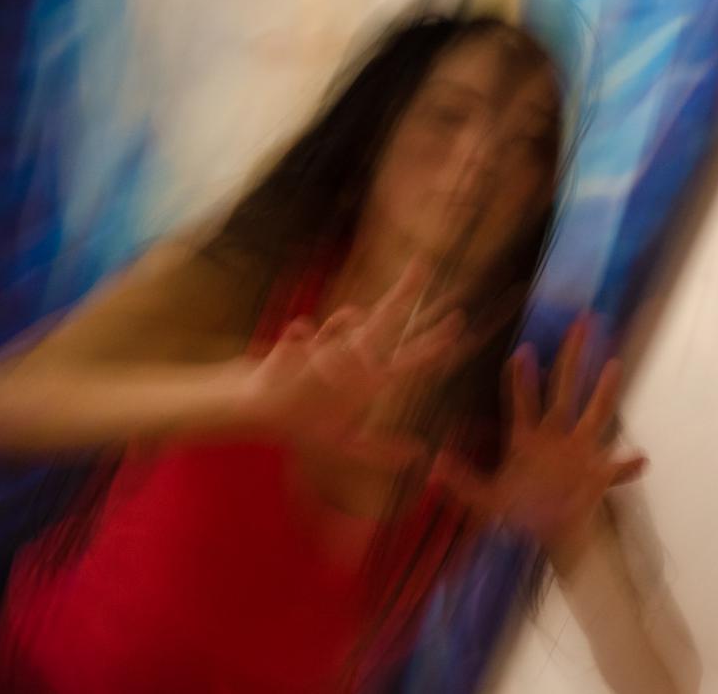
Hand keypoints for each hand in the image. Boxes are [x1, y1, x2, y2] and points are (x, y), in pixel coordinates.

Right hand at [242, 258, 464, 468]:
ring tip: (350, 328)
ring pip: (345, 323)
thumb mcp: (345, 445)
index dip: (433, 343)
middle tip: (425, 264)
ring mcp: (322, 349)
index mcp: (367, 379)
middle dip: (404, 294)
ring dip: (347, 324)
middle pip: (384, 320)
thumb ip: (380, 451)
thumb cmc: (301, 422)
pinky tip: (302, 334)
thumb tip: (418, 452)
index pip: (408, 358)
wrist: (259, 408)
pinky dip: (302, 336)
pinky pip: (300, 335)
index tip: (458, 325)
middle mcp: (349, 357)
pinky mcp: (290, 350)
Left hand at [430, 313, 646, 559]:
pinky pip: (616, 469)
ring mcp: (579, 453)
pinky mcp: (597, 477)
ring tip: (614, 364)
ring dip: (604, 391)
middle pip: (565, 388)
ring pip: (595, 415)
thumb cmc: (514, 514)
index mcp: (527, 439)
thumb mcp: (484, 499)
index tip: (522, 351)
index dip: (521, 379)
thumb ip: (461, 482)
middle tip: (583, 322)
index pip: (523, 402)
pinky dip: (627, 466)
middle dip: (573, 356)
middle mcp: (556, 437)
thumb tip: (435, 465)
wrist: (544, 538)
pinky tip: (641, 458)